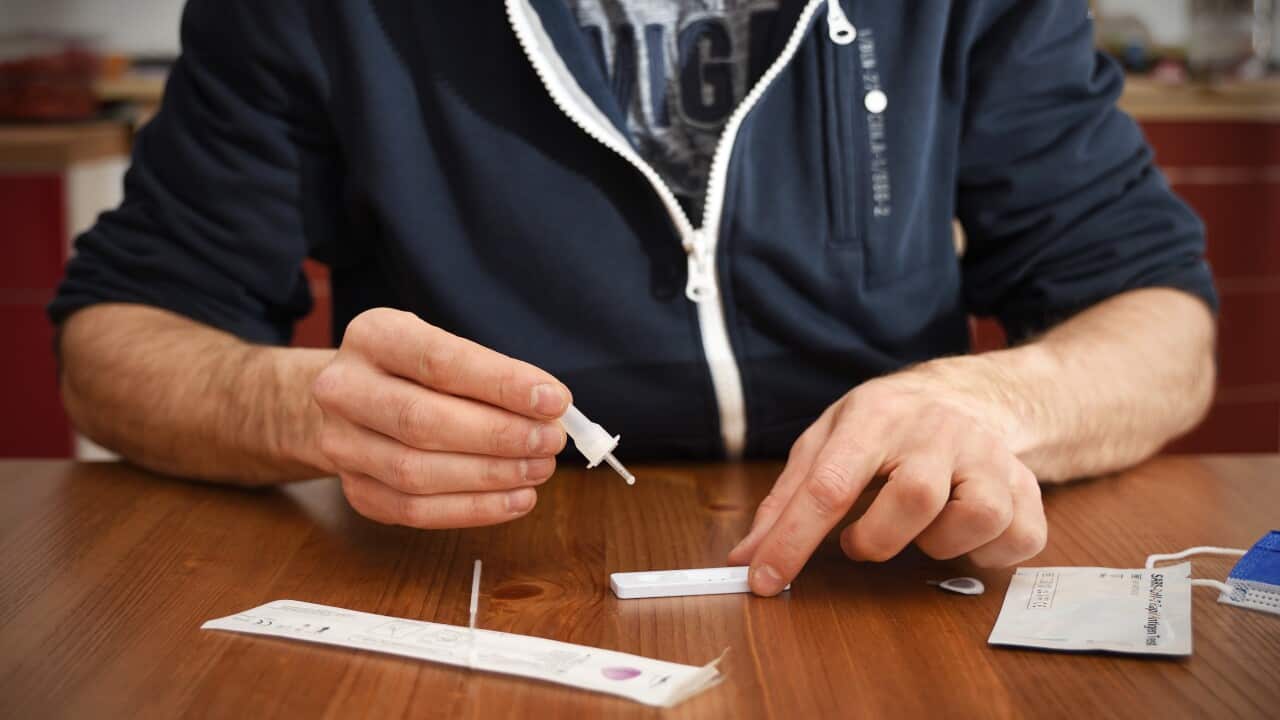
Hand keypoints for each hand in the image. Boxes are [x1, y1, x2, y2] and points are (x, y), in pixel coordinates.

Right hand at [312, 309, 570, 527]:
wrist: (348, 402)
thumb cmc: (414, 372)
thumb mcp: (443, 348)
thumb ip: (489, 374)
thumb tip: (550, 409)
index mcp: (372, 336)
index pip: (440, 361)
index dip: (502, 384)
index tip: (554, 400)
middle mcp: (344, 389)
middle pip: (423, 420)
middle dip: (498, 435)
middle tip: (550, 441)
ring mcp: (342, 444)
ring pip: (416, 472)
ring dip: (490, 476)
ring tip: (539, 469)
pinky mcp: (356, 490)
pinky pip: (415, 510)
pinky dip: (473, 509)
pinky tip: (516, 499)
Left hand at [727, 364, 1046, 594]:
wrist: (967, 396)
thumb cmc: (885, 426)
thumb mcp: (826, 441)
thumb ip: (785, 500)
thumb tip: (746, 557)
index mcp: (876, 416)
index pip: (830, 484)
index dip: (793, 540)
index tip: (765, 580)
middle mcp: (938, 430)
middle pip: (914, 497)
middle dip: (877, 539)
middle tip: (859, 542)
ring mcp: (989, 456)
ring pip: (976, 516)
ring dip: (938, 544)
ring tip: (919, 530)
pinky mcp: (1027, 486)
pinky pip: (1020, 537)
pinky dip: (987, 554)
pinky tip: (962, 537)